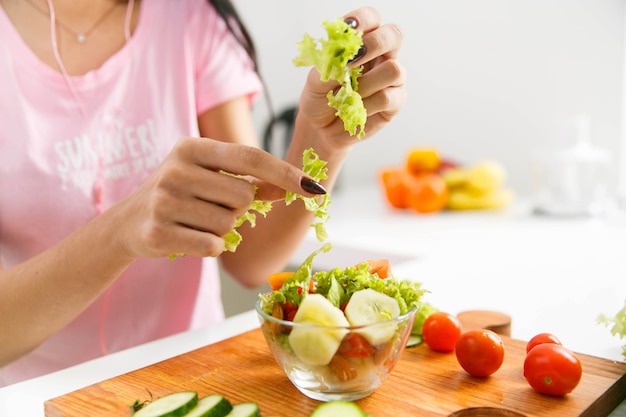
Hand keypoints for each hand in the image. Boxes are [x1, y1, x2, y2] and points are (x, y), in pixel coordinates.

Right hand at [112, 138, 323, 258]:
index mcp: (193, 148)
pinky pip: (213, 246)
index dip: (285, 174)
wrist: (128, 223)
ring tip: (197, 221)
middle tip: (212, 206)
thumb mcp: (211, 177)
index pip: (250, 157)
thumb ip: (251, 180)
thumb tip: (299, 186)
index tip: (314, 188)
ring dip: (223, 229)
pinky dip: (212, 246)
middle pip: (244, 196)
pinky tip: (190, 237)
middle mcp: (176, 169)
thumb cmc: (181, 194)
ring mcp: (164, 201)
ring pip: (229, 224)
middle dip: (240, 209)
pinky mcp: (159, 233)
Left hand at [297, 7, 406, 150]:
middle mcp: (381, 56)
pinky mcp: (395, 101)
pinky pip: (388, 97)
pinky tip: (356, 109)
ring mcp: (392, 79)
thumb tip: (343, 60)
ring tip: (349, 95)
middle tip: (352, 62)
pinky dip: (367, 105)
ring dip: (366, 84)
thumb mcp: (316, 80)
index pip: (370, 19)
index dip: (362, 20)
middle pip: (394, 35)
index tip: (347, 32)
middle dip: (374, 44)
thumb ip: (329, 66)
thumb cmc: (320, 98)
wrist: (320, 129)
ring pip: (394, 69)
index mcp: (362, 42)